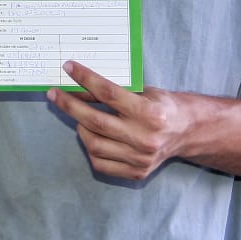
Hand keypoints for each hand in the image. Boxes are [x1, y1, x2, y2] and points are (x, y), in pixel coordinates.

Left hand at [47, 61, 187, 180]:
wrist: (186, 132)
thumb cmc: (162, 106)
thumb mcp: (143, 91)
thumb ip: (114, 91)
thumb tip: (78, 87)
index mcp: (150, 113)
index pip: (109, 93)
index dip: (86, 79)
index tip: (69, 67)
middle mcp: (145, 138)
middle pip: (96, 121)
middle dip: (70, 105)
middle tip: (54, 94)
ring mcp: (140, 159)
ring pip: (94, 144)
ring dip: (79, 126)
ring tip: (76, 115)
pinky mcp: (136, 172)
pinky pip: (100, 162)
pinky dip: (90, 147)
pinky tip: (89, 134)